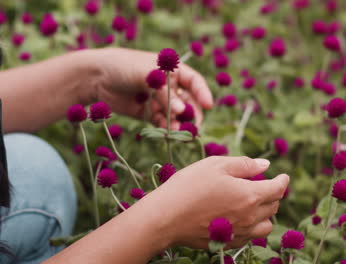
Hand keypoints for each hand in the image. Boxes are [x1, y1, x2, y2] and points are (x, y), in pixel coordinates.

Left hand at [90, 47, 212, 127]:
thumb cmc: (123, 66)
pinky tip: (168, 133)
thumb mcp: (147, 75)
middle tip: (194, 126)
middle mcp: (169, 86)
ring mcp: (159, 100)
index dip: (202, 93)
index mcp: (172, 70)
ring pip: (176, 114)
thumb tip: (181, 111)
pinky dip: (167, 128)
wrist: (94, 77)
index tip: (208, 105)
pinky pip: (163, 122)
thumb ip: (164, 94)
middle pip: (188, 101)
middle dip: (192, 113)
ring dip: (179, 123)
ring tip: (179, 132)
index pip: (194, 81)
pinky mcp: (149, 114)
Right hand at [143, 156, 289, 248]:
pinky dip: (252, 226)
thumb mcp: (216, 165)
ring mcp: (239, 232)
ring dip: (265, 213)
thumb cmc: (190, 186)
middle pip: (274, 206)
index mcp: (250, 195)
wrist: (166, 217)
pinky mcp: (227, 242)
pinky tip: (240, 217)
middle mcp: (250, 217)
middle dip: (273, 194)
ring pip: (266, 225)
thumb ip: (245, 165)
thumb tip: (266, 164)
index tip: (283, 176)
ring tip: (253, 203)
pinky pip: (250, 236)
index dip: (283, 180)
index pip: (278, 189)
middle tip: (262, 185)